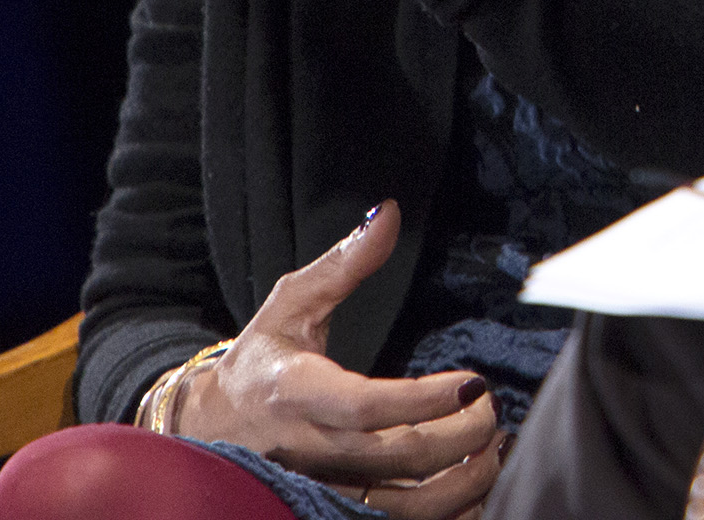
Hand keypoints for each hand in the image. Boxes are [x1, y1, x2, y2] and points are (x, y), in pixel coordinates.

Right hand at [176, 202, 506, 519]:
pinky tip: (476, 487)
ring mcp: (323, 488)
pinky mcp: (333, 511)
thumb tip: (389, 213)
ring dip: (462, 484)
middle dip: (459, 437)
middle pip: (397, 460)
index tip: (472, 383)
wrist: (208, 429)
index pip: (363, 406)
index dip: (422, 401)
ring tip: (495, 448)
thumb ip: (344, 263)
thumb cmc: (260, 361)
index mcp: (296, 394)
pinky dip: (446, 514)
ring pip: (402, 508)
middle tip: (491, 406)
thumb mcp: (291, 304)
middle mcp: (311, 450)